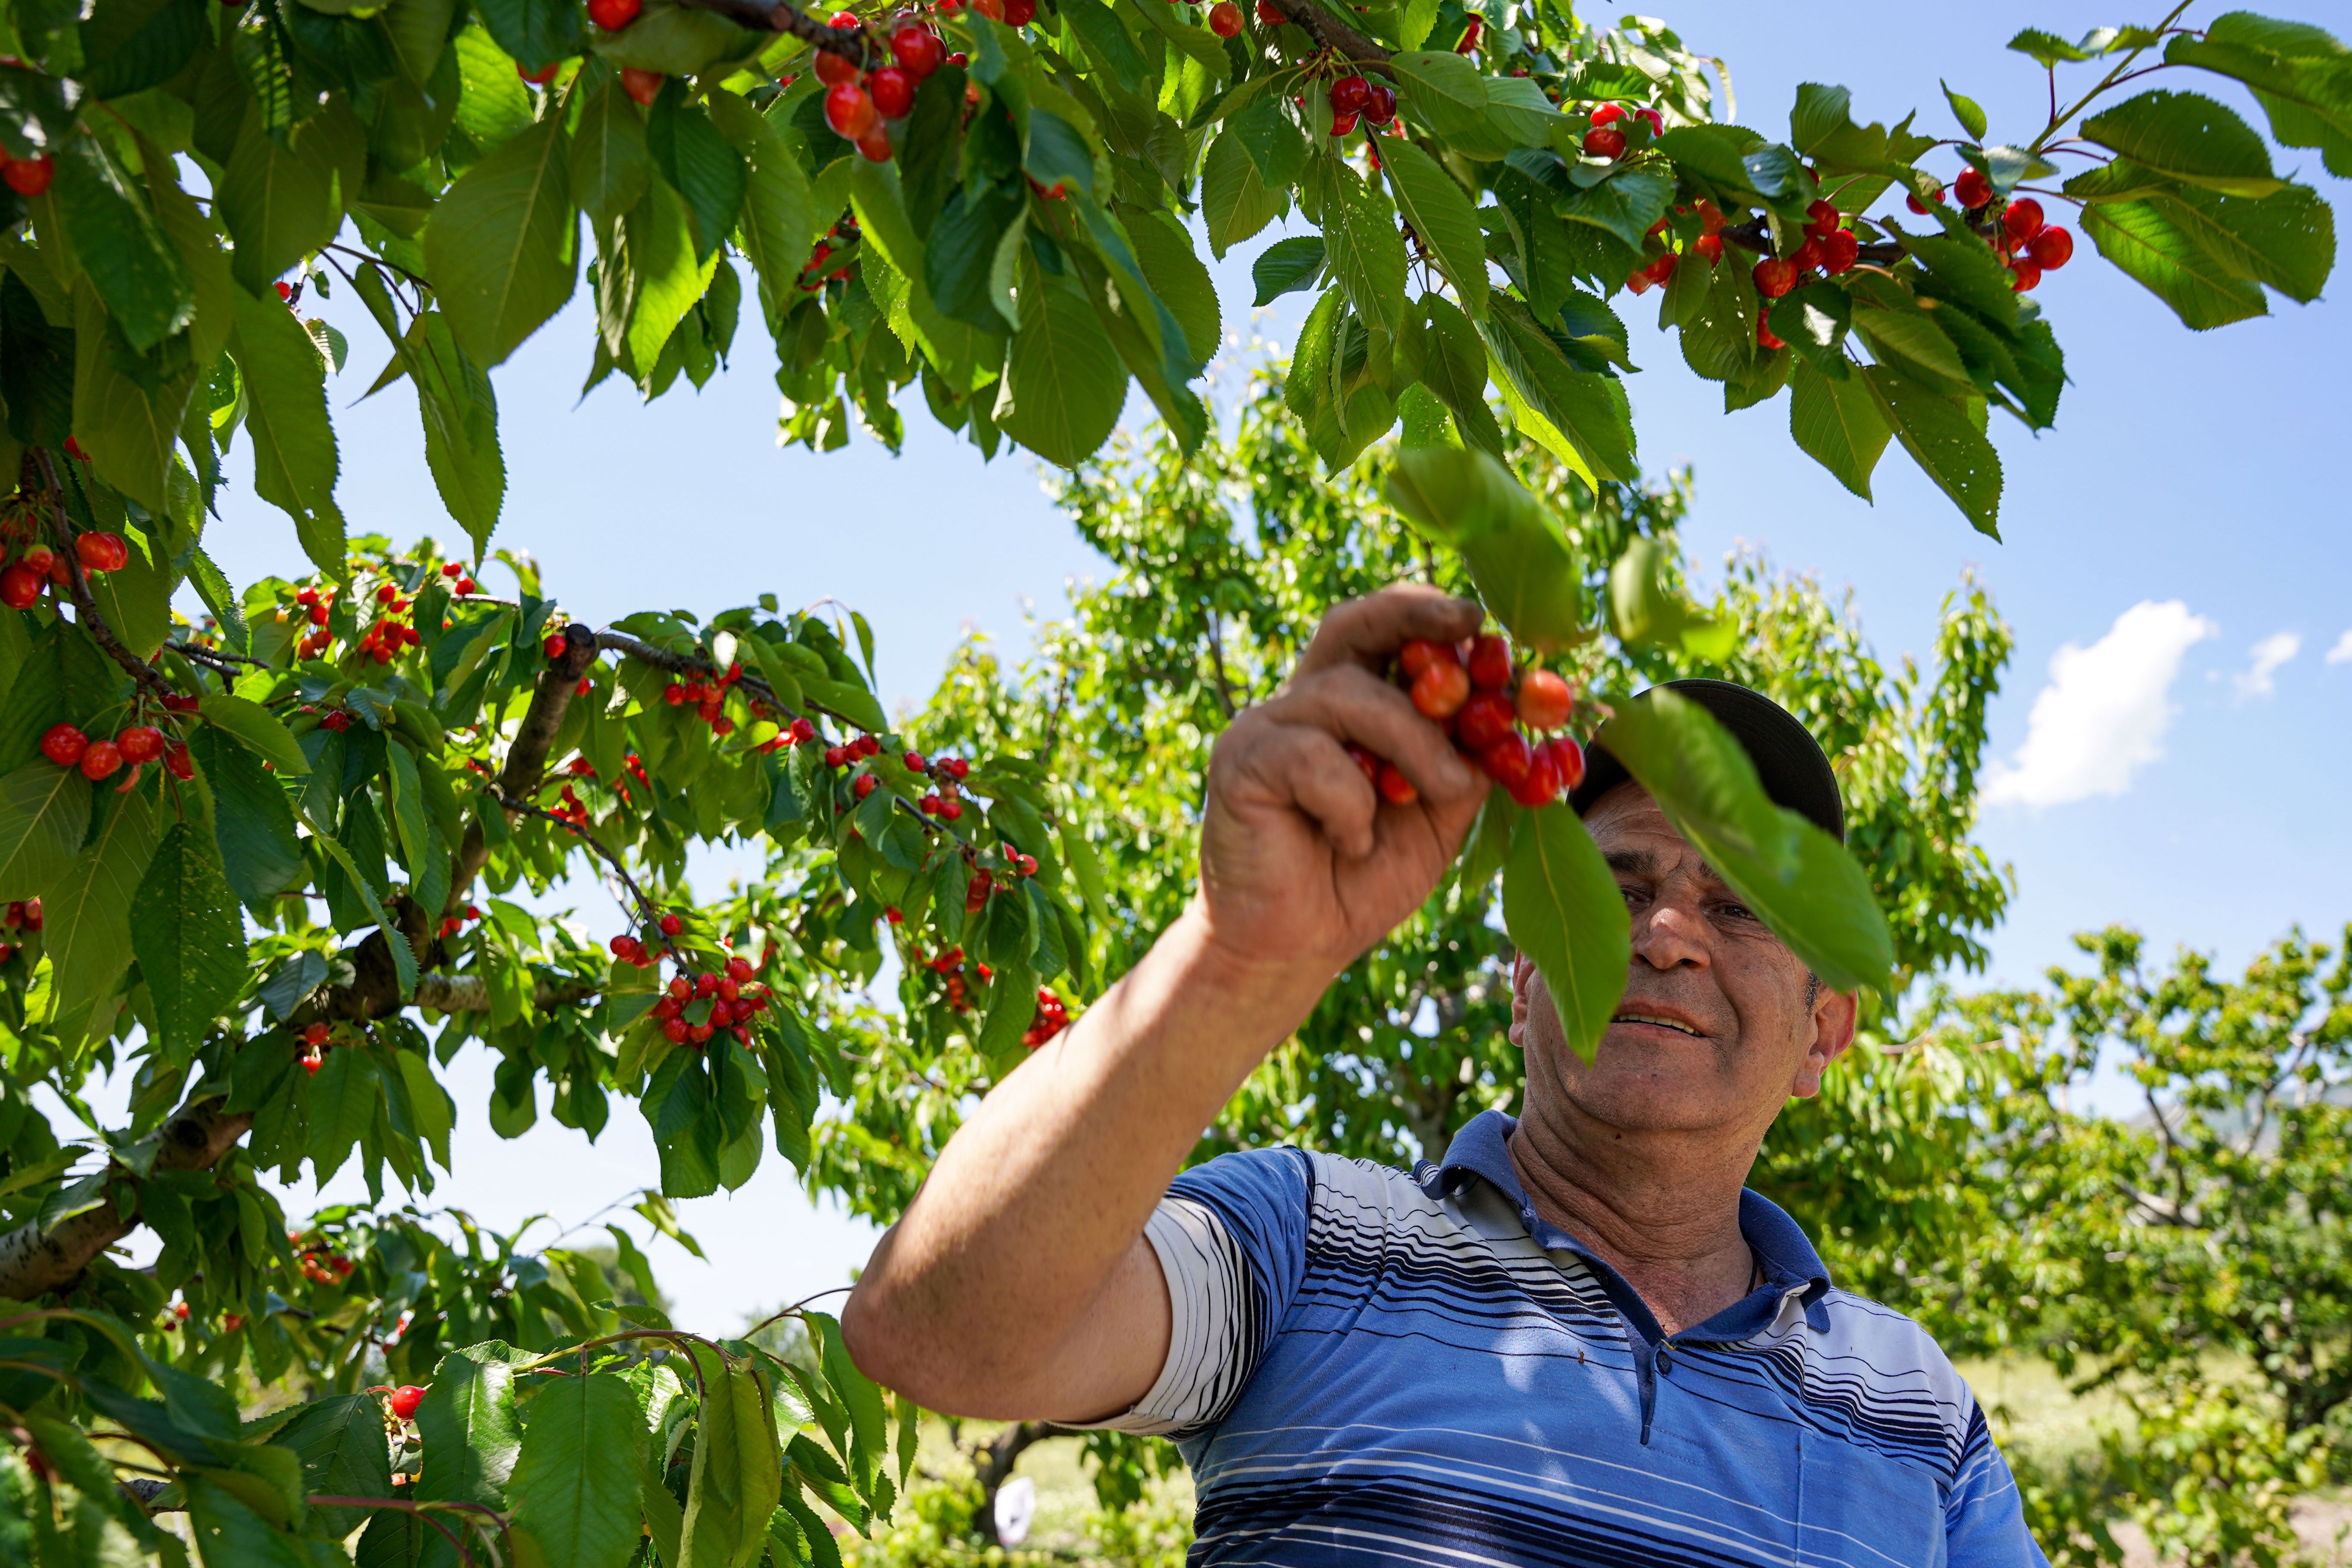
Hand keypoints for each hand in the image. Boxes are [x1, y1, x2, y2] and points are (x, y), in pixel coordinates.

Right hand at [1197, 585, 1488, 981]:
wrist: (1293, 949)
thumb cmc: (1362, 880)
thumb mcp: (1436, 818)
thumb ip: (1466, 764)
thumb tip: (1513, 715)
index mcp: (1352, 708)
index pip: (1388, 636)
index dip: (1432, 620)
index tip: (1484, 625)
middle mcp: (1305, 703)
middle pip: (1353, 625)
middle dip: (1414, 615)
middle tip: (1469, 623)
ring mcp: (1266, 726)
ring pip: (1351, 694)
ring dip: (1415, 743)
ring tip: (1440, 793)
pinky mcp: (1239, 760)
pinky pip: (1313, 757)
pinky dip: (1349, 803)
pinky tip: (1347, 843)